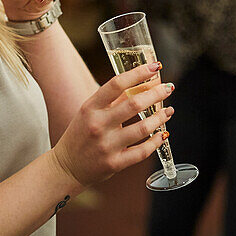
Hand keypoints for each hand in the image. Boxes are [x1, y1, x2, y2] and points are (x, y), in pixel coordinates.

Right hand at [50, 61, 174, 187]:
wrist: (67, 167)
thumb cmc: (80, 135)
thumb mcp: (89, 112)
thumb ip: (111, 101)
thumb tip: (140, 85)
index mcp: (90, 107)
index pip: (116, 84)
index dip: (138, 73)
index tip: (154, 68)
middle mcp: (98, 125)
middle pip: (134, 104)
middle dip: (156, 94)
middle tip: (168, 88)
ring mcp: (107, 145)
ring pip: (142, 128)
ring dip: (160, 118)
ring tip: (169, 111)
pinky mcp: (115, 163)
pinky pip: (142, 151)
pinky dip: (156, 141)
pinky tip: (163, 134)